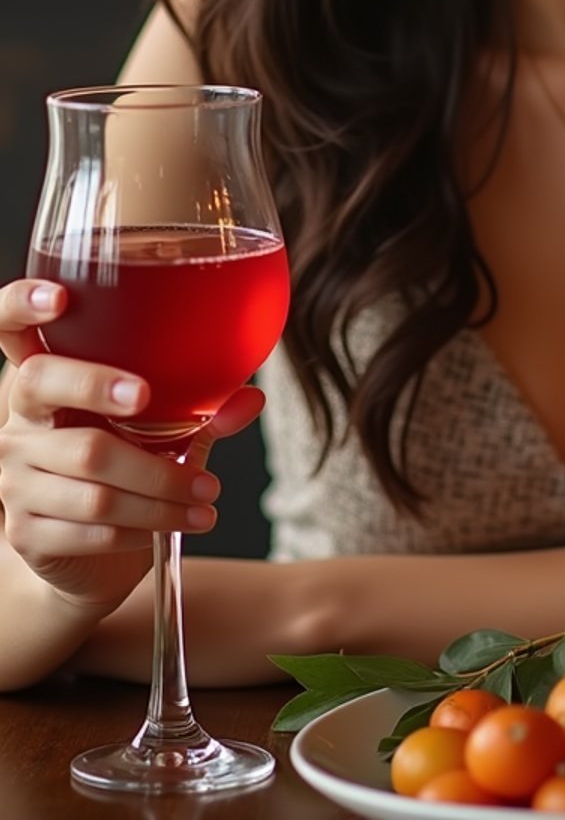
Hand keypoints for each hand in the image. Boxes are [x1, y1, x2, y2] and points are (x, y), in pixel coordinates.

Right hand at [0, 277, 264, 615]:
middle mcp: (20, 423)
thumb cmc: (125, 470)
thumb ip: (200, 411)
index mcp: (47, 382)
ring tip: (205, 495)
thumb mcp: (160, 432)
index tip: (59, 297)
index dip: (22, 305)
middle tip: (146, 398)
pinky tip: (174, 523)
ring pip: (87, 473)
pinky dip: (144, 526)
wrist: (91, 555)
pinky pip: (90, 527)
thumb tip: (251, 396)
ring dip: (159, 489)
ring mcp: (15, 479)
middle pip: (44, 385)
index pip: (10, 328)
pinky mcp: (27, 532)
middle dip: (98, 386)